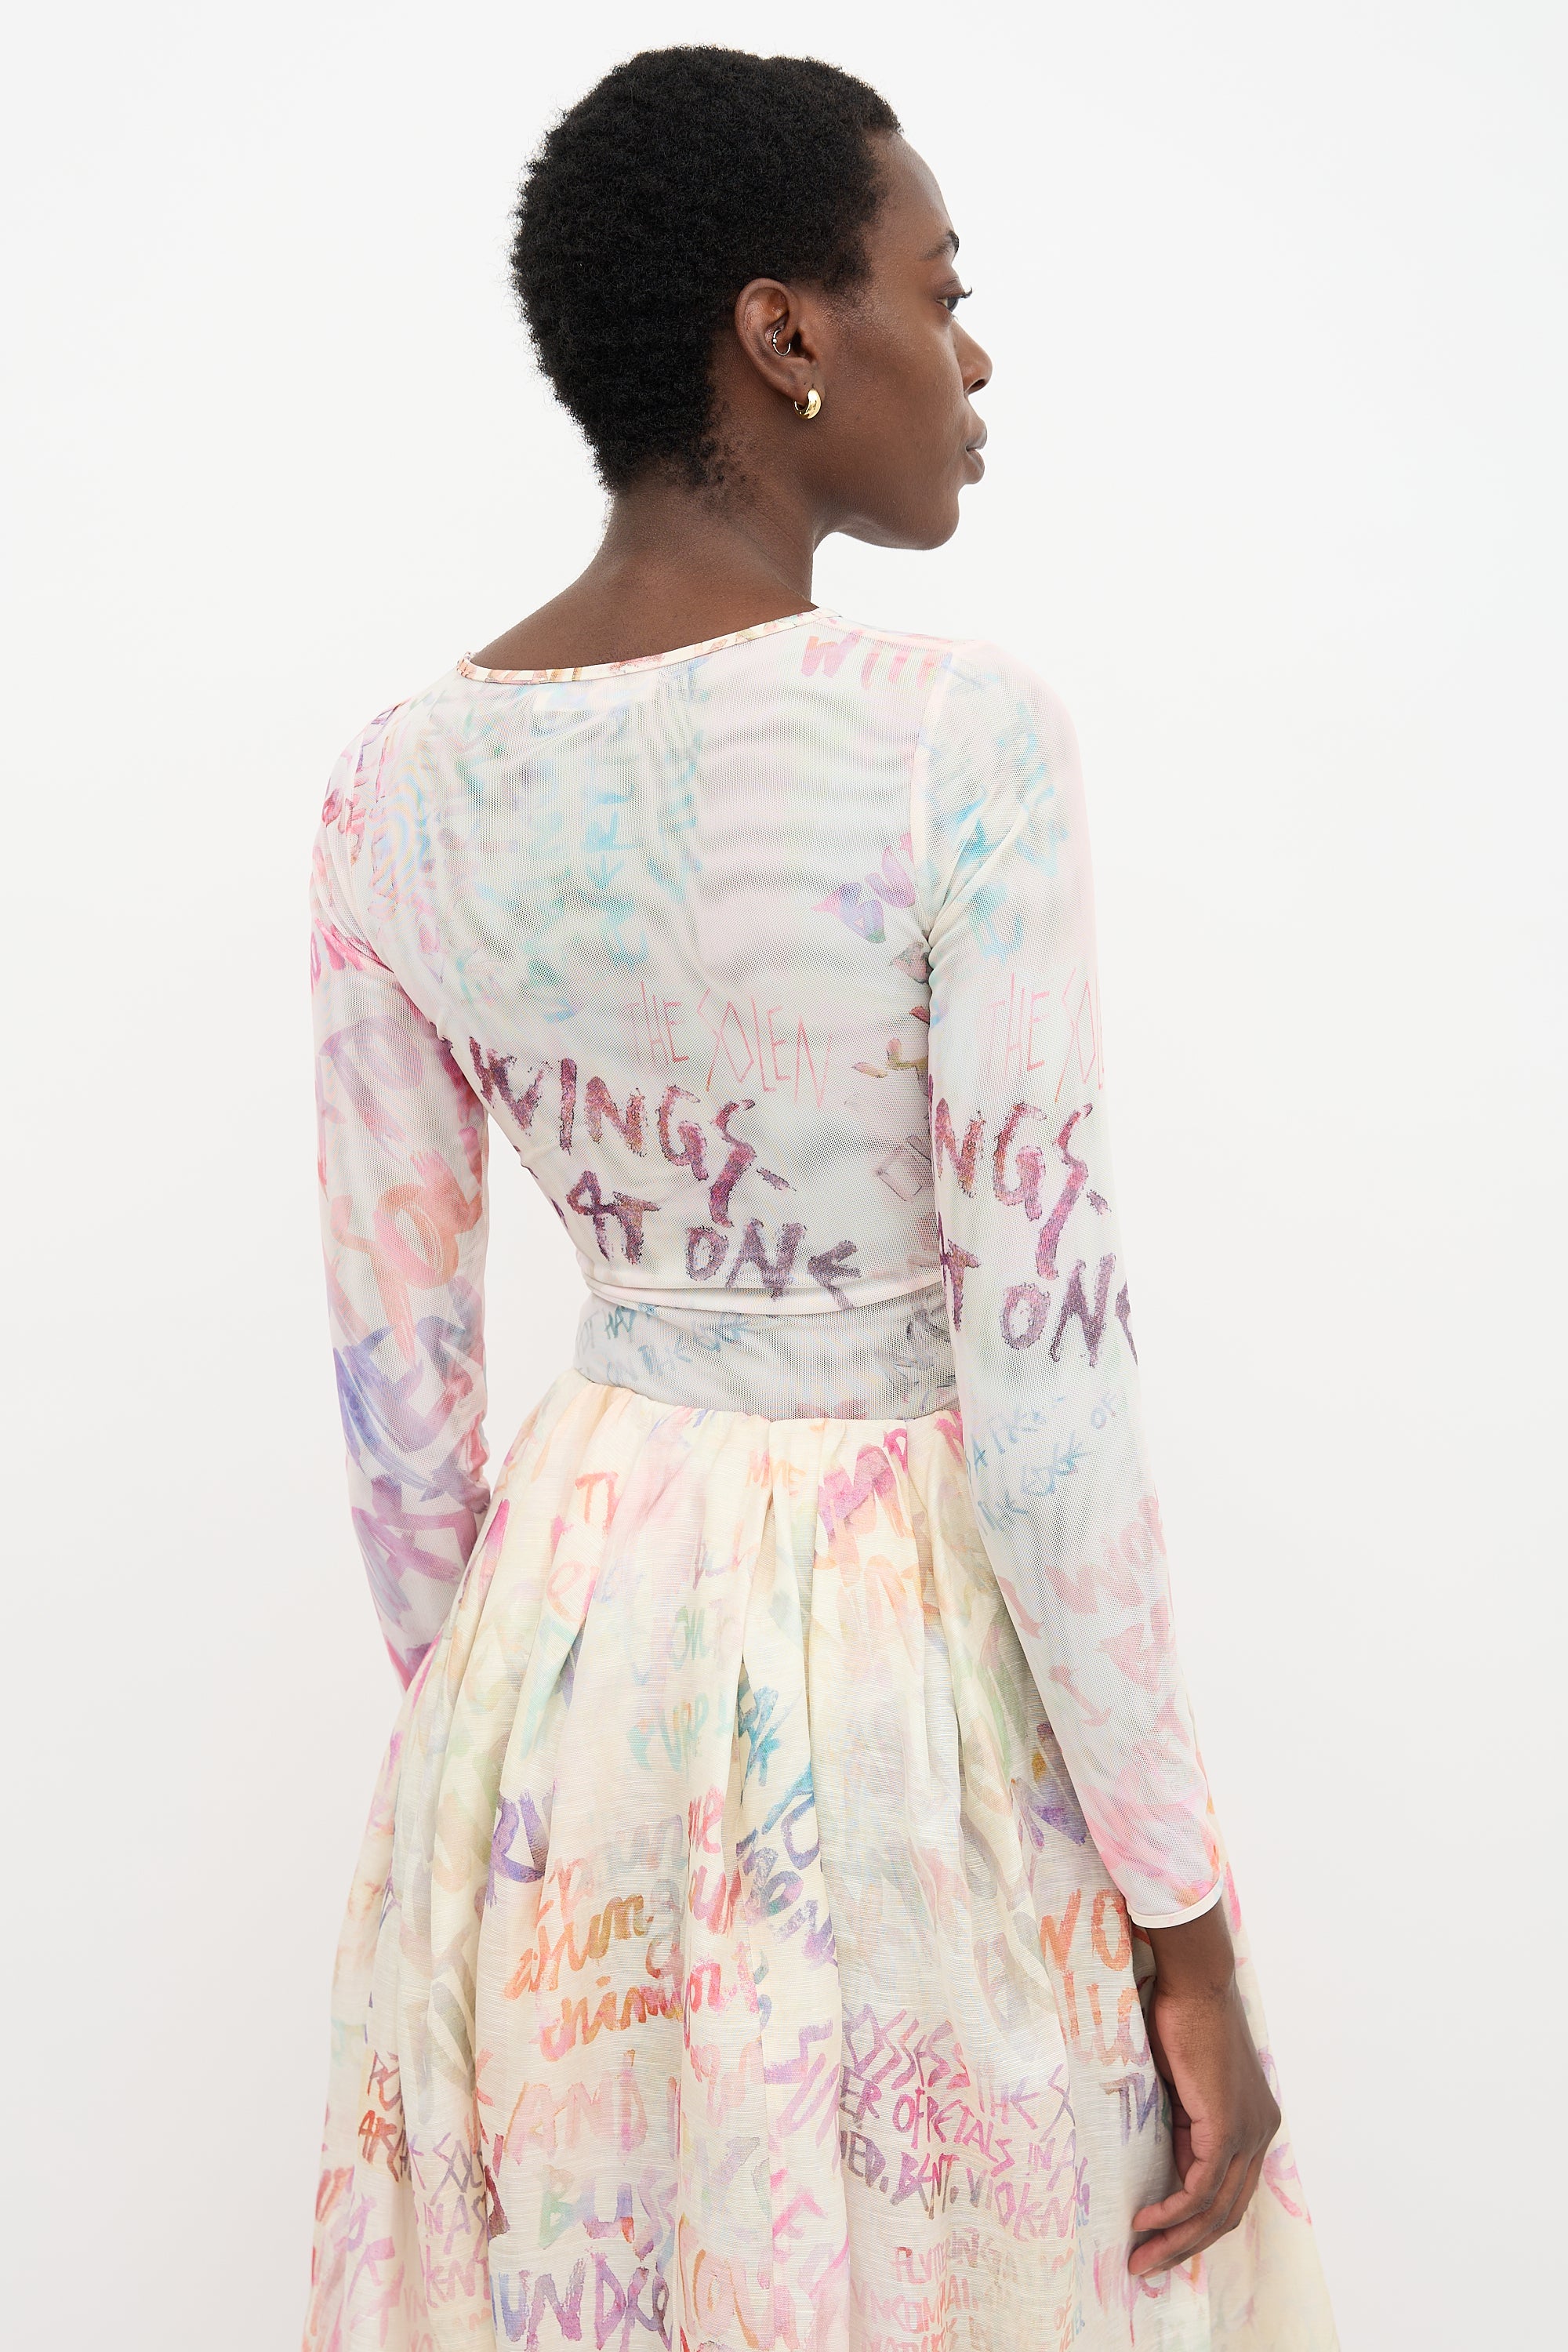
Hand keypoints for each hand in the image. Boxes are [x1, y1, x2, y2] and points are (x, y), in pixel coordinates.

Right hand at [1129, 1902, 1280, 2278]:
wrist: (1194, 1983)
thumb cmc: (1182, 2020)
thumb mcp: (1181, 2087)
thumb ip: (1182, 2126)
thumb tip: (1163, 2163)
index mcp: (1254, 2124)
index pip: (1230, 2193)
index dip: (1196, 2225)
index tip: (1159, 2240)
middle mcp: (1261, 2133)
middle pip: (1228, 2213)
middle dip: (1184, 2247)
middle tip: (1146, 2264)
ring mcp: (1248, 2132)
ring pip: (1216, 2210)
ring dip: (1175, 2239)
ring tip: (1140, 2255)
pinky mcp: (1227, 2127)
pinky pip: (1201, 2188)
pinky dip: (1173, 2212)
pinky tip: (1147, 2219)